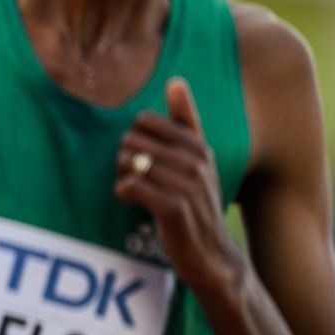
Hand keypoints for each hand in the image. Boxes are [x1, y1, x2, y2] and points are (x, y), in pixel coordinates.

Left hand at [115, 77, 243, 294]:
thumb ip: (186, 121)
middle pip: (131, 140)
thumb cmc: (195, 202)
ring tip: (134, 189)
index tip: (142, 156)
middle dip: (123, 158)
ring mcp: (187, 183)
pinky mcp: (173, 207)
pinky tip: (131, 202)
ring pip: (129, 161)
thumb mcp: (196, 160)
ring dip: (122, 176)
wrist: (211, 253)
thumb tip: (175, 81)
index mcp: (198, 145)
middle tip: (134, 176)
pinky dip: (123, 193)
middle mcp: (196, 160)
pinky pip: (130, 185)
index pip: (146, 121)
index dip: (133, 139)